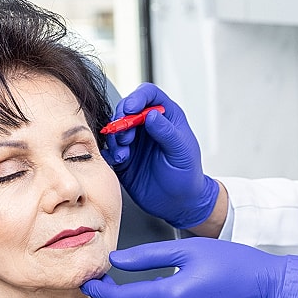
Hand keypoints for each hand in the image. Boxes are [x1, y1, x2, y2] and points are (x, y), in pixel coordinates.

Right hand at [101, 84, 220, 228]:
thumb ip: (167, 132)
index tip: (130, 108)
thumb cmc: (187, 174)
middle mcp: (148, 126)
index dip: (138, 97)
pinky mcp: (123, 158)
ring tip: (124, 154)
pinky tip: (120, 161)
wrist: (180, 202)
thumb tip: (152, 115)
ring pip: (115, 128)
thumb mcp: (182, 151)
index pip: (149, 95)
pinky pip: (110, 149)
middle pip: (126, 109)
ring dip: (115, 138)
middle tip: (126, 138)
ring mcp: (134, 141)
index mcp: (166, 117)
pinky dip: (110, 153)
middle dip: (122, 120)